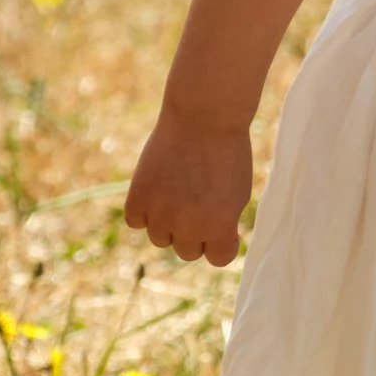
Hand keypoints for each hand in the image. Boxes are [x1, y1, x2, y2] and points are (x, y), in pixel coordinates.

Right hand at [125, 113, 252, 265]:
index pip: (218, 259)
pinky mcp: (138, 197)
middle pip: (187, 252)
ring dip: (169, 223)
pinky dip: (145, 210)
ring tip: (180, 191)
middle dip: (195, 232)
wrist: (203, 117)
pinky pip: (136, 221)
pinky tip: (158, 188)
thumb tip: (204, 245)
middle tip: (199, 200)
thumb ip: (222, 225)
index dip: (222, 240)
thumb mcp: (238, 194)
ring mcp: (160, 214)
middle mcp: (187, 227)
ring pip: (161, 239)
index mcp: (218, 227)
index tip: (224, 221)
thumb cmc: (227, 153)